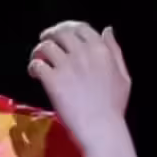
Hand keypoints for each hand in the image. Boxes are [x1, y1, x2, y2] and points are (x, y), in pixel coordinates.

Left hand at [28, 21, 131, 149]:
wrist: (101, 128)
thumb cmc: (114, 106)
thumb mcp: (123, 75)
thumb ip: (114, 50)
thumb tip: (107, 30)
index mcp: (101, 50)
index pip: (81, 27)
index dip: (68, 28)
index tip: (61, 35)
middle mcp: (83, 53)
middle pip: (60, 32)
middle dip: (50, 34)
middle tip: (44, 42)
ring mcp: (67, 66)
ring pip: (46, 46)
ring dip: (39, 50)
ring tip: (38, 59)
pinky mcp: (53, 80)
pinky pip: (37, 64)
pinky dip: (33, 67)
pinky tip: (35, 74)